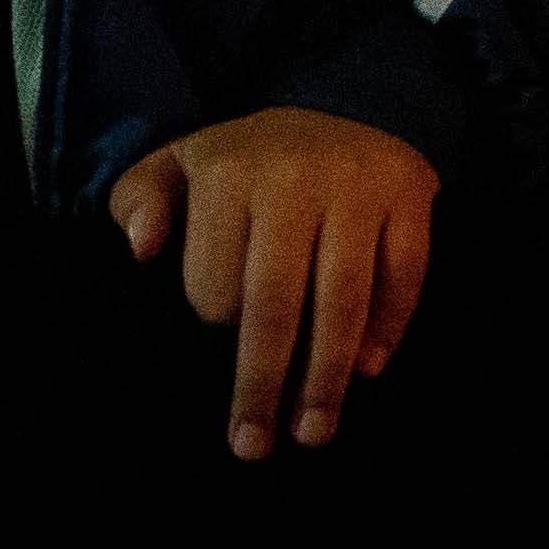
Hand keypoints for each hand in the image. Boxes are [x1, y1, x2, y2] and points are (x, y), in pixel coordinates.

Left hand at [107, 105, 437, 459]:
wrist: (346, 103)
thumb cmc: (252, 161)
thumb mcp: (182, 163)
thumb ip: (139, 199)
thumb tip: (140, 249)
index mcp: (229, 171)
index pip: (215, 282)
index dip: (215, 320)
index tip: (216, 342)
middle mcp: (294, 175)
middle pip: (277, 302)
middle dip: (262, 383)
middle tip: (255, 445)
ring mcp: (357, 185)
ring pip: (343, 298)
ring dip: (327, 376)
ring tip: (313, 431)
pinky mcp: (409, 195)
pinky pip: (404, 275)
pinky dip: (389, 328)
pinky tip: (368, 369)